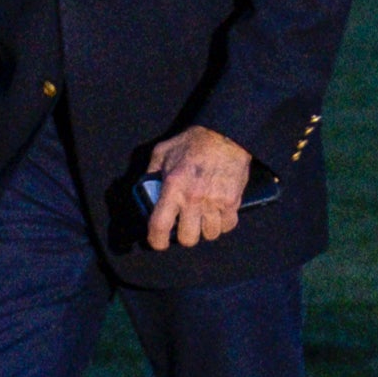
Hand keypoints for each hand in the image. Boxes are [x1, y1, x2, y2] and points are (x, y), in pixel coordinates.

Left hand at [145, 125, 255, 250]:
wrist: (225, 134)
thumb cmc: (194, 142)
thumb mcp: (163, 152)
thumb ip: (151, 172)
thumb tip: (145, 189)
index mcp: (173, 187)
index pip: (160, 226)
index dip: (156, 240)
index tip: (158, 242)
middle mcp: (194, 198)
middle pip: (187, 238)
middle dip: (184, 236)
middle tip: (184, 227)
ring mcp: (215, 201)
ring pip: (209, 235)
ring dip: (204, 230)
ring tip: (202, 219)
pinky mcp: (232, 201)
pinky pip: (227, 226)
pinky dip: (222, 224)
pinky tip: (217, 214)